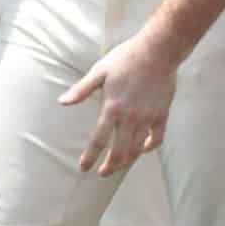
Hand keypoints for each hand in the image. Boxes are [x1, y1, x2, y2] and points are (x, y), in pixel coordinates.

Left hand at [60, 31, 176, 176]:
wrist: (157, 52)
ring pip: (137, 149)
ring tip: (119, 167)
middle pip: (119, 151)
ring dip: (127, 161)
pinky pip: (157, 139)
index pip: (98, 140)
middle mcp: (130, 118)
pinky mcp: (162, 115)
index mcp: (112, 108)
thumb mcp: (99, 71)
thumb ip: (81, 90)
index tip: (84, 168)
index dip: (90, 156)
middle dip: (110, 166)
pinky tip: (142, 149)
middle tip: (103, 173)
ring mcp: (148, 118)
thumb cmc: (125, 59)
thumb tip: (63, 102)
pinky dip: (149, 147)